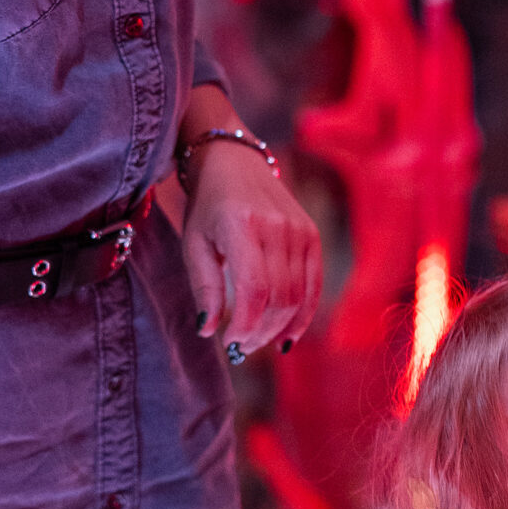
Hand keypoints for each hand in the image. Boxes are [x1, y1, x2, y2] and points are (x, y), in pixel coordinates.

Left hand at [183, 142, 321, 354]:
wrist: (233, 160)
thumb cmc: (207, 205)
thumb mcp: (193, 242)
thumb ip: (203, 286)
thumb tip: (207, 330)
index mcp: (242, 224)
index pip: (254, 289)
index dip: (245, 324)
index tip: (229, 342)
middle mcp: (277, 226)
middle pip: (279, 297)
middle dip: (260, 331)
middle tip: (240, 347)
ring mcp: (299, 229)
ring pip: (298, 295)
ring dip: (279, 328)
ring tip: (258, 341)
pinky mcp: (311, 234)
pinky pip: (314, 284)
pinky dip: (304, 314)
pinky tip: (287, 335)